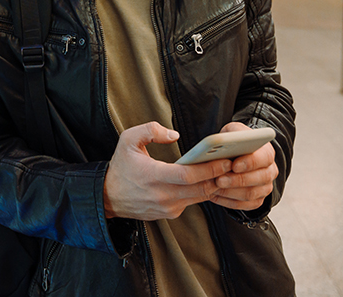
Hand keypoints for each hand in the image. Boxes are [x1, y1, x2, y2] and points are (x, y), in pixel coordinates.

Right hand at [104, 122, 232, 220]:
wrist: (108, 196)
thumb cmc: (120, 167)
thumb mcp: (127, 140)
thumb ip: (150, 130)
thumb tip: (174, 135)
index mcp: (152, 176)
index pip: (188, 176)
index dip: (209, 169)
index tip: (225, 160)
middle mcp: (163, 196)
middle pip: (200, 189)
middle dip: (220, 177)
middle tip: (234, 164)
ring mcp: (168, 207)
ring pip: (200, 197)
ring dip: (214, 185)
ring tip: (227, 170)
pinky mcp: (170, 213)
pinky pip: (192, 201)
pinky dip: (203, 191)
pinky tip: (210, 180)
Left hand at [211, 122, 277, 210]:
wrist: (237, 156)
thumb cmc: (234, 142)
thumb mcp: (232, 132)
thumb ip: (230, 134)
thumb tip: (221, 143)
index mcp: (266, 152)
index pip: (264, 158)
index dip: (250, 162)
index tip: (234, 165)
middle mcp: (270, 171)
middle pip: (258, 178)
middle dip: (237, 180)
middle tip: (219, 179)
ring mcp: (265, 187)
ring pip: (251, 194)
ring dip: (231, 192)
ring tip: (214, 187)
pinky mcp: (257, 200)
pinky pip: (245, 205)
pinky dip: (229, 201)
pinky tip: (215, 196)